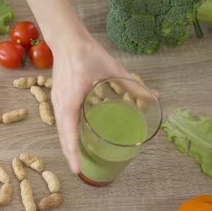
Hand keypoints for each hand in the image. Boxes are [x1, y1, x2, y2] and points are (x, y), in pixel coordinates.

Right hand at [50, 34, 129, 173]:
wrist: (67, 40)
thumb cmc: (87, 52)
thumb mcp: (112, 68)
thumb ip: (132, 84)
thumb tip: (155, 96)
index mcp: (71, 98)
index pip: (68, 131)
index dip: (72, 151)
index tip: (77, 168)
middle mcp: (60, 103)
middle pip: (62, 135)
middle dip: (70, 153)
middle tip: (80, 170)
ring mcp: (56, 101)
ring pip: (60, 129)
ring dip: (67, 144)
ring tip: (77, 159)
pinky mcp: (57, 98)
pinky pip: (61, 121)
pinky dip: (66, 133)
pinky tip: (75, 138)